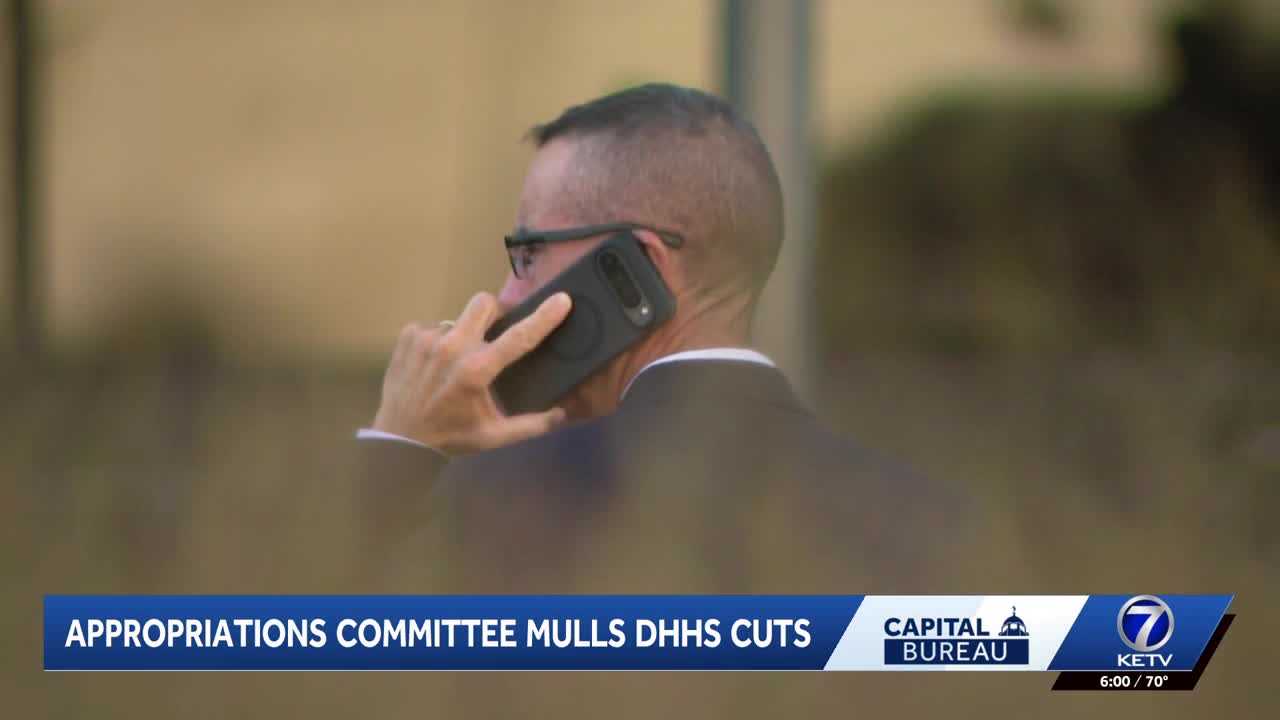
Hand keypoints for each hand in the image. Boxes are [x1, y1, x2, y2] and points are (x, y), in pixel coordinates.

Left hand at [372, 291, 572, 455]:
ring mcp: (427, 338)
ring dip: (463, 333)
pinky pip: (433, 326)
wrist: (399, 439)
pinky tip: (434, 363)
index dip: (544, 316)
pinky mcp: (408, 336)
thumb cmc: (451, 436)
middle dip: (495, 312)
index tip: (561, 299)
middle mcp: (452, 347)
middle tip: (494, 332)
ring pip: (457, 318)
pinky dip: (439, 340)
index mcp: (477, 370)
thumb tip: (562, 414)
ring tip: (456, 360)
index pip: (519, 337)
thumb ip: (531, 425)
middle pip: (484, 303)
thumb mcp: (494, 436)